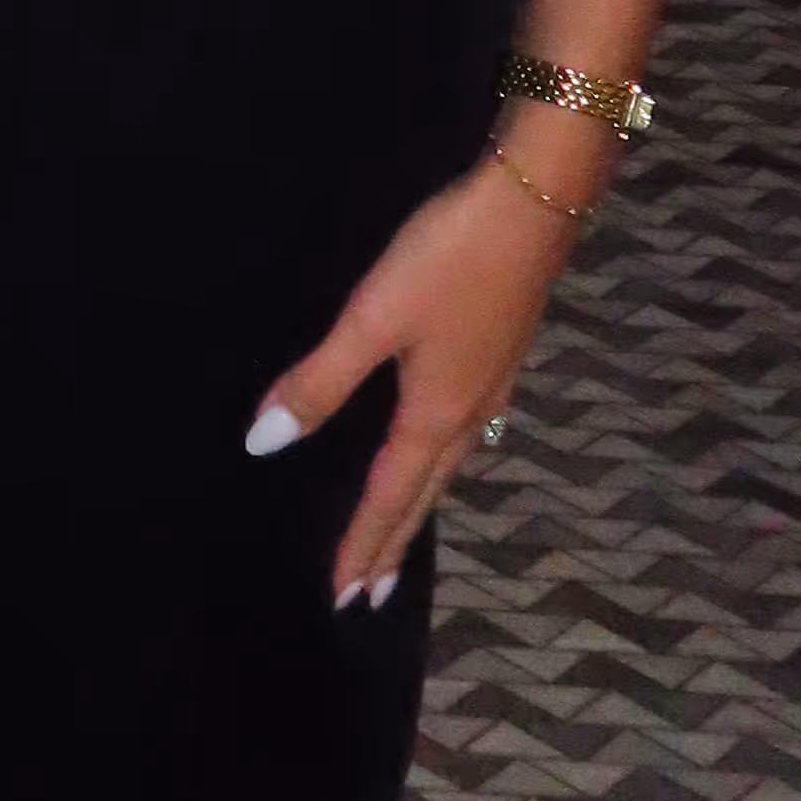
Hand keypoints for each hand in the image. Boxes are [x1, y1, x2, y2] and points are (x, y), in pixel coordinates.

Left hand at [247, 147, 583, 605]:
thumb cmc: (448, 259)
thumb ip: (319, 382)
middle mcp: (470, 412)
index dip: (362, 545)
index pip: (389, 496)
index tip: (342, 598)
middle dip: (393, 544)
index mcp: (435, 414)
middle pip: (424, 494)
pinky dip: (442, 464)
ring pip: (448, 467)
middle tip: (370, 596)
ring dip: (420, 506)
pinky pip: (465, 435)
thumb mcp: (373, 319)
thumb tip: (266, 445)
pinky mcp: (502, 353)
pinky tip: (443, 447)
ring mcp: (493, 383)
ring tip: (401, 537)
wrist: (535, 202)